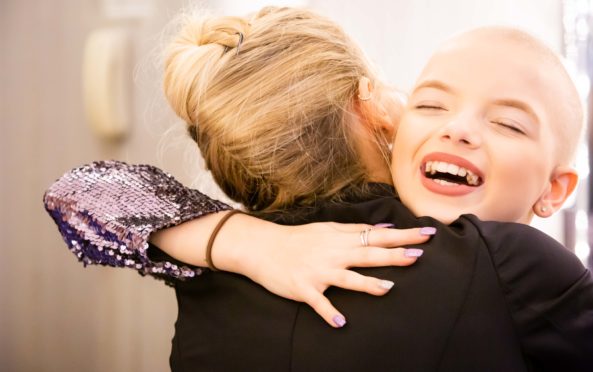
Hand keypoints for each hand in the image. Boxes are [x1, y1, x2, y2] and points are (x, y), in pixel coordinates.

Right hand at [220, 218, 433, 327]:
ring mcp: (319, 272)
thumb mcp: (326, 229)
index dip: (402, 236)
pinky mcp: (304, 289)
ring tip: (387, 289)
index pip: (377, 236)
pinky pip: (318, 303)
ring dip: (367, 284)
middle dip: (394, 255)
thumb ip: (354, 230)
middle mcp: (333, 254)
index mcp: (340, 239)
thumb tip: (383, 229)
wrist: (263, 247)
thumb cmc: (297, 239)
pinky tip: (341, 322)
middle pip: (368, 254)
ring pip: (347, 278)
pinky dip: (329, 312)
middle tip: (417, 256)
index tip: (427, 235)